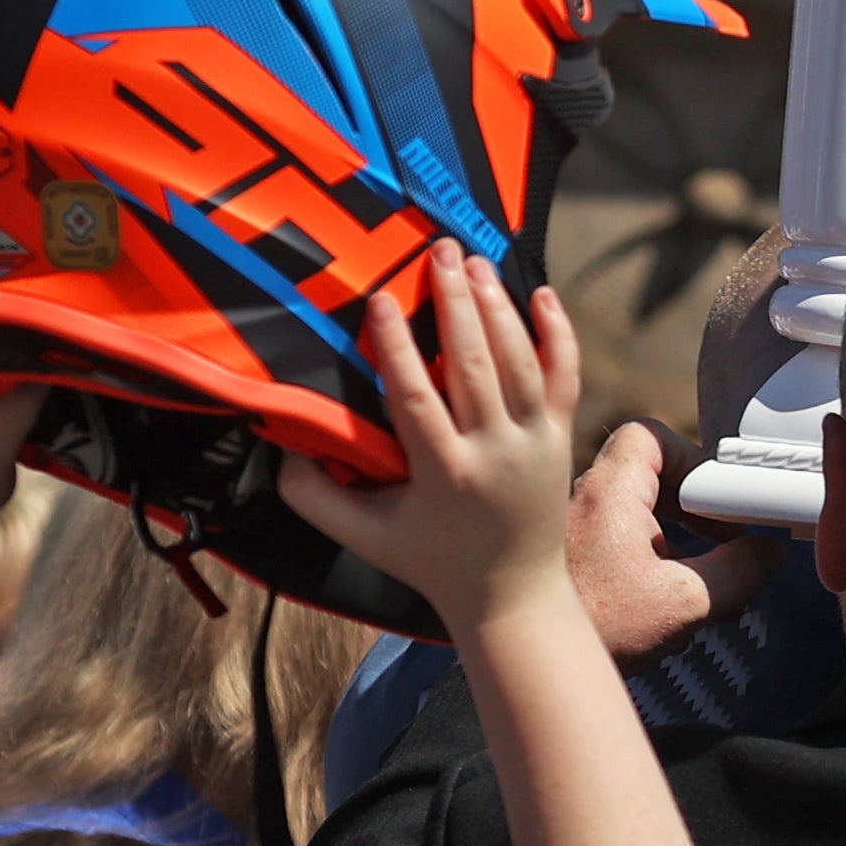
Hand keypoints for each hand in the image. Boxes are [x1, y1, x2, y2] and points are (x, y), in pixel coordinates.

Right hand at [276, 247, 586, 631]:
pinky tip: (540, 292)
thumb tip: (281, 448)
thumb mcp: (365, 537)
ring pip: (520, 362)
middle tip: (438, 252)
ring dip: (498, 308)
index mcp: (443, 474)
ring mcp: (535, 442)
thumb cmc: (429, 560)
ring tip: (473, 262)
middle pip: (475, 365)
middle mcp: (494, 452)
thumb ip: (315, 498)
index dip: (397, 345)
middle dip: (456, 303)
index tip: (379, 299)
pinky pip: (565, 377)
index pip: (415, 397)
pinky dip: (556, 333)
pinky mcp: (560, 437)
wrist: (512, 592)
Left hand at [570, 420, 771, 668]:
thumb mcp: (683, 602)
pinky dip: (653, 567)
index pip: (652, 438)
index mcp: (611, 492)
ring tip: (708, 586)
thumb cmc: (593, 627)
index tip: (723, 500)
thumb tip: (768, 554)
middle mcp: (586, 503)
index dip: (695, 459)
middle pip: (651, 479)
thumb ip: (737, 572)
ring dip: (680, 545)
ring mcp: (574, 534)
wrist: (529, 666)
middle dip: (697, 511)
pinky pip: (621, 548)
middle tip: (726, 540)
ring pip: (639, 519)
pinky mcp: (571, 565)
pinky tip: (673, 609)